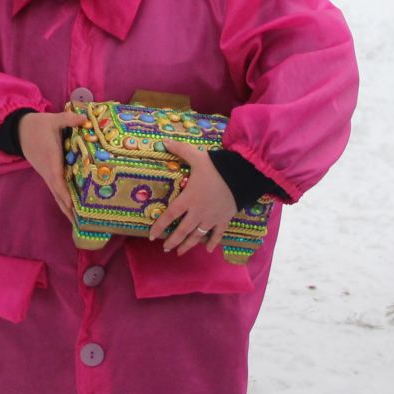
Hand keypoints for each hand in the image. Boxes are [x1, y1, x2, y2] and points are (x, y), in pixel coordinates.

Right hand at [18, 110, 88, 220]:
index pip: (57, 179)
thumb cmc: (38, 125)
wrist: (19, 130)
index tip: (72, 206)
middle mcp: (48, 170)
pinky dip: (64, 199)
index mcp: (50, 159)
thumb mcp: (53, 119)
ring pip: (57, 194)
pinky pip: (56, 189)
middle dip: (68, 209)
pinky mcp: (47, 173)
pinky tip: (73, 207)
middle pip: (58, 194)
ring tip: (79, 222)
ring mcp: (46, 174)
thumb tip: (85, 119)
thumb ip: (68, 119)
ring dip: (66, 208)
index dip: (64, 193)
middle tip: (80, 224)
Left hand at [149, 140, 237, 255]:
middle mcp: (198, 212)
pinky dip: (212, 242)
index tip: (152, 235)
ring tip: (180, 252)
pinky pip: (217, 234)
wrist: (241, 176)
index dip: (160, 226)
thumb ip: (180, 150)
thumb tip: (164, 141)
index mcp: (188, 198)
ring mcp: (211, 218)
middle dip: (172, 241)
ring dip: (188, 245)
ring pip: (197, 236)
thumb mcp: (196, 157)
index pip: (170, 216)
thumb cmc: (216, 167)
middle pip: (182, 231)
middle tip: (165, 249)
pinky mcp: (224, 219)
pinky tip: (209, 250)